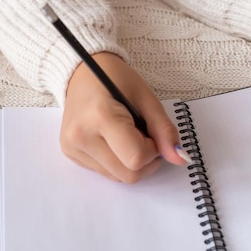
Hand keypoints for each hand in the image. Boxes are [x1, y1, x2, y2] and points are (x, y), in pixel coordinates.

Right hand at [61, 52, 186, 182]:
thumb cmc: (116, 79)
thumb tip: (181, 158)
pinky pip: (105, 173)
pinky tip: (113, 140)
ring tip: (127, 136)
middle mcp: (81, 136)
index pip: (136, 158)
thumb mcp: (147, 99)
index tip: (151, 133)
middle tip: (143, 136)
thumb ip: (164, 130)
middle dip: (145, 160)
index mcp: (100, 116)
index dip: (153, 150)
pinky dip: (117, 162)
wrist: (82, 72)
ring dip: (131, 163)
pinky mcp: (70, 154)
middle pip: (128, 174)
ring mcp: (72, 147)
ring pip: (118, 177)